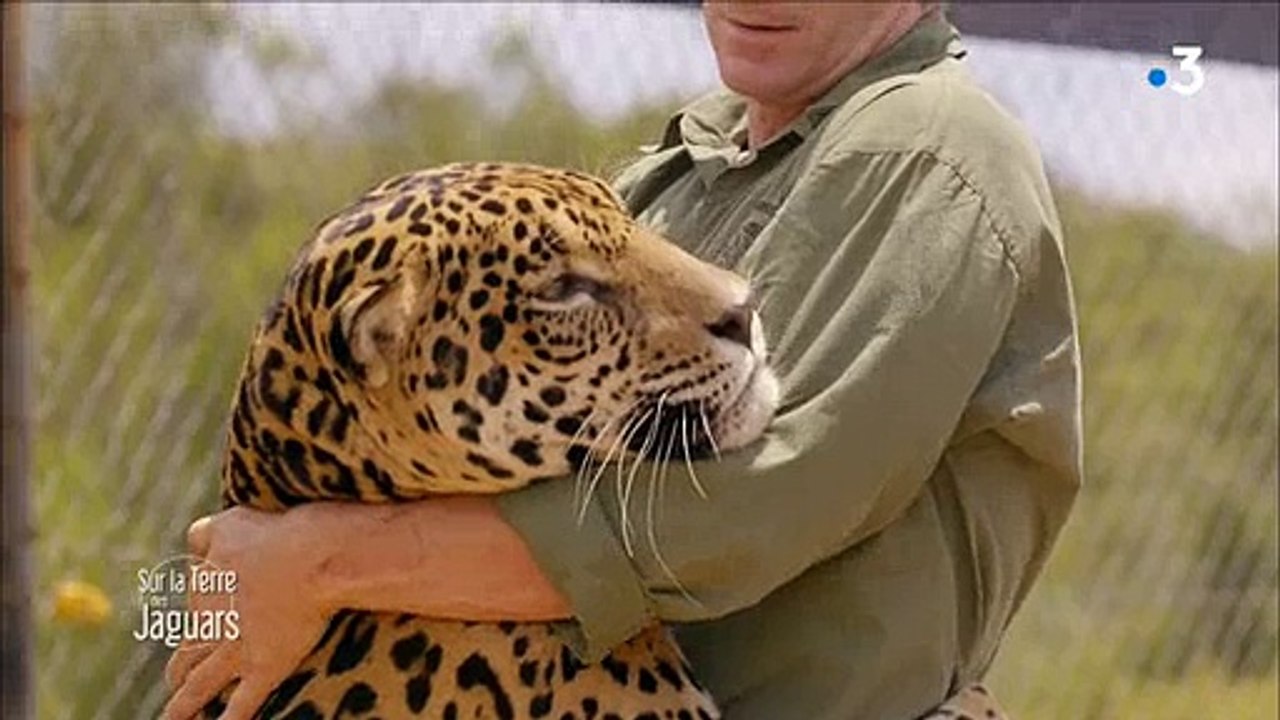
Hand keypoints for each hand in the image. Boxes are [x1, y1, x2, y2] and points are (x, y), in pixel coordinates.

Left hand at [162, 507, 332, 719]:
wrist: (315, 556)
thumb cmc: (280, 531)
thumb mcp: (232, 519)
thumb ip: (205, 534)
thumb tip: (190, 545)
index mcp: (205, 582)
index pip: (195, 591)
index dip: (207, 594)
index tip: (218, 597)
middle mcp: (213, 620)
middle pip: (187, 649)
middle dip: (180, 667)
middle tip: (175, 679)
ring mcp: (236, 648)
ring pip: (200, 682)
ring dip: (185, 703)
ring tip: (175, 718)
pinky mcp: (265, 667)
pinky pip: (242, 705)